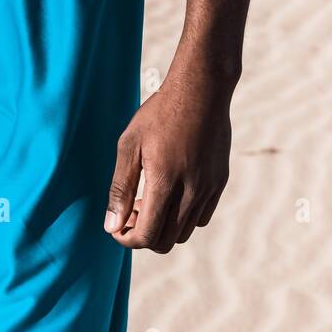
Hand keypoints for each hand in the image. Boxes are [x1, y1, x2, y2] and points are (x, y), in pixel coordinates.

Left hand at [105, 62, 231, 250]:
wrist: (201, 90)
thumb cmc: (160, 113)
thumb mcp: (130, 144)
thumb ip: (120, 187)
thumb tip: (111, 226)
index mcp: (165, 181)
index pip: (147, 235)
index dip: (127, 238)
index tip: (117, 227)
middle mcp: (191, 191)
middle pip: (166, 241)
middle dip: (144, 235)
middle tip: (131, 212)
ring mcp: (209, 188)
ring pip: (184, 232)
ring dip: (163, 226)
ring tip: (149, 200)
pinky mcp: (220, 182)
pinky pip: (201, 217)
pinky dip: (183, 217)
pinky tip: (171, 193)